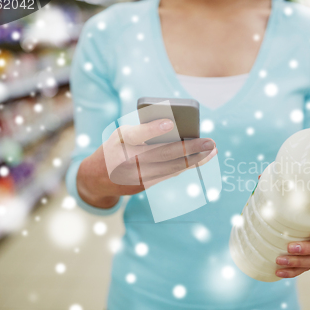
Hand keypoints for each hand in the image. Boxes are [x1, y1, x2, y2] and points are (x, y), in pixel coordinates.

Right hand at [77, 119, 216, 208]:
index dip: (152, 129)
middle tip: (210, 142)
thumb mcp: (120, 134)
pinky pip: (168, 175)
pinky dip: (184, 167)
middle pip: (163, 154)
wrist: (97, 178)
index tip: (169, 123)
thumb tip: (173, 130)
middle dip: (189, 148)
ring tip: (212, 151)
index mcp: (120, 143)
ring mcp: (137, 176)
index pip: (136, 135)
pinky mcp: (144, 186)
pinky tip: (199, 160)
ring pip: (170, 168)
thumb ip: (141, 130)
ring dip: (194, 160)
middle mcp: (128, 161)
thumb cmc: (114, 148)